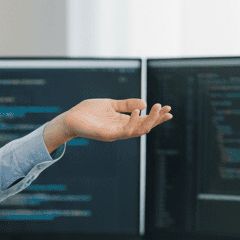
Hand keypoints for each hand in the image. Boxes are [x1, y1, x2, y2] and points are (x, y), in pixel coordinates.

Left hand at [43, 99, 171, 153]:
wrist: (70, 119)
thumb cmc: (88, 112)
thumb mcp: (110, 104)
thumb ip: (126, 104)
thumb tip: (143, 104)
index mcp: (123, 122)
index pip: (144, 121)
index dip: (157, 117)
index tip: (169, 110)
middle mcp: (121, 130)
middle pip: (144, 127)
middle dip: (157, 119)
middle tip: (166, 109)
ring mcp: (115, 134)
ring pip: (138, 130)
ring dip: (149, 120)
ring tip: (156, 108)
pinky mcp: (108, 135)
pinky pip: (124, 131)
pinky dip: (133, 122)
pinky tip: (138, 112)